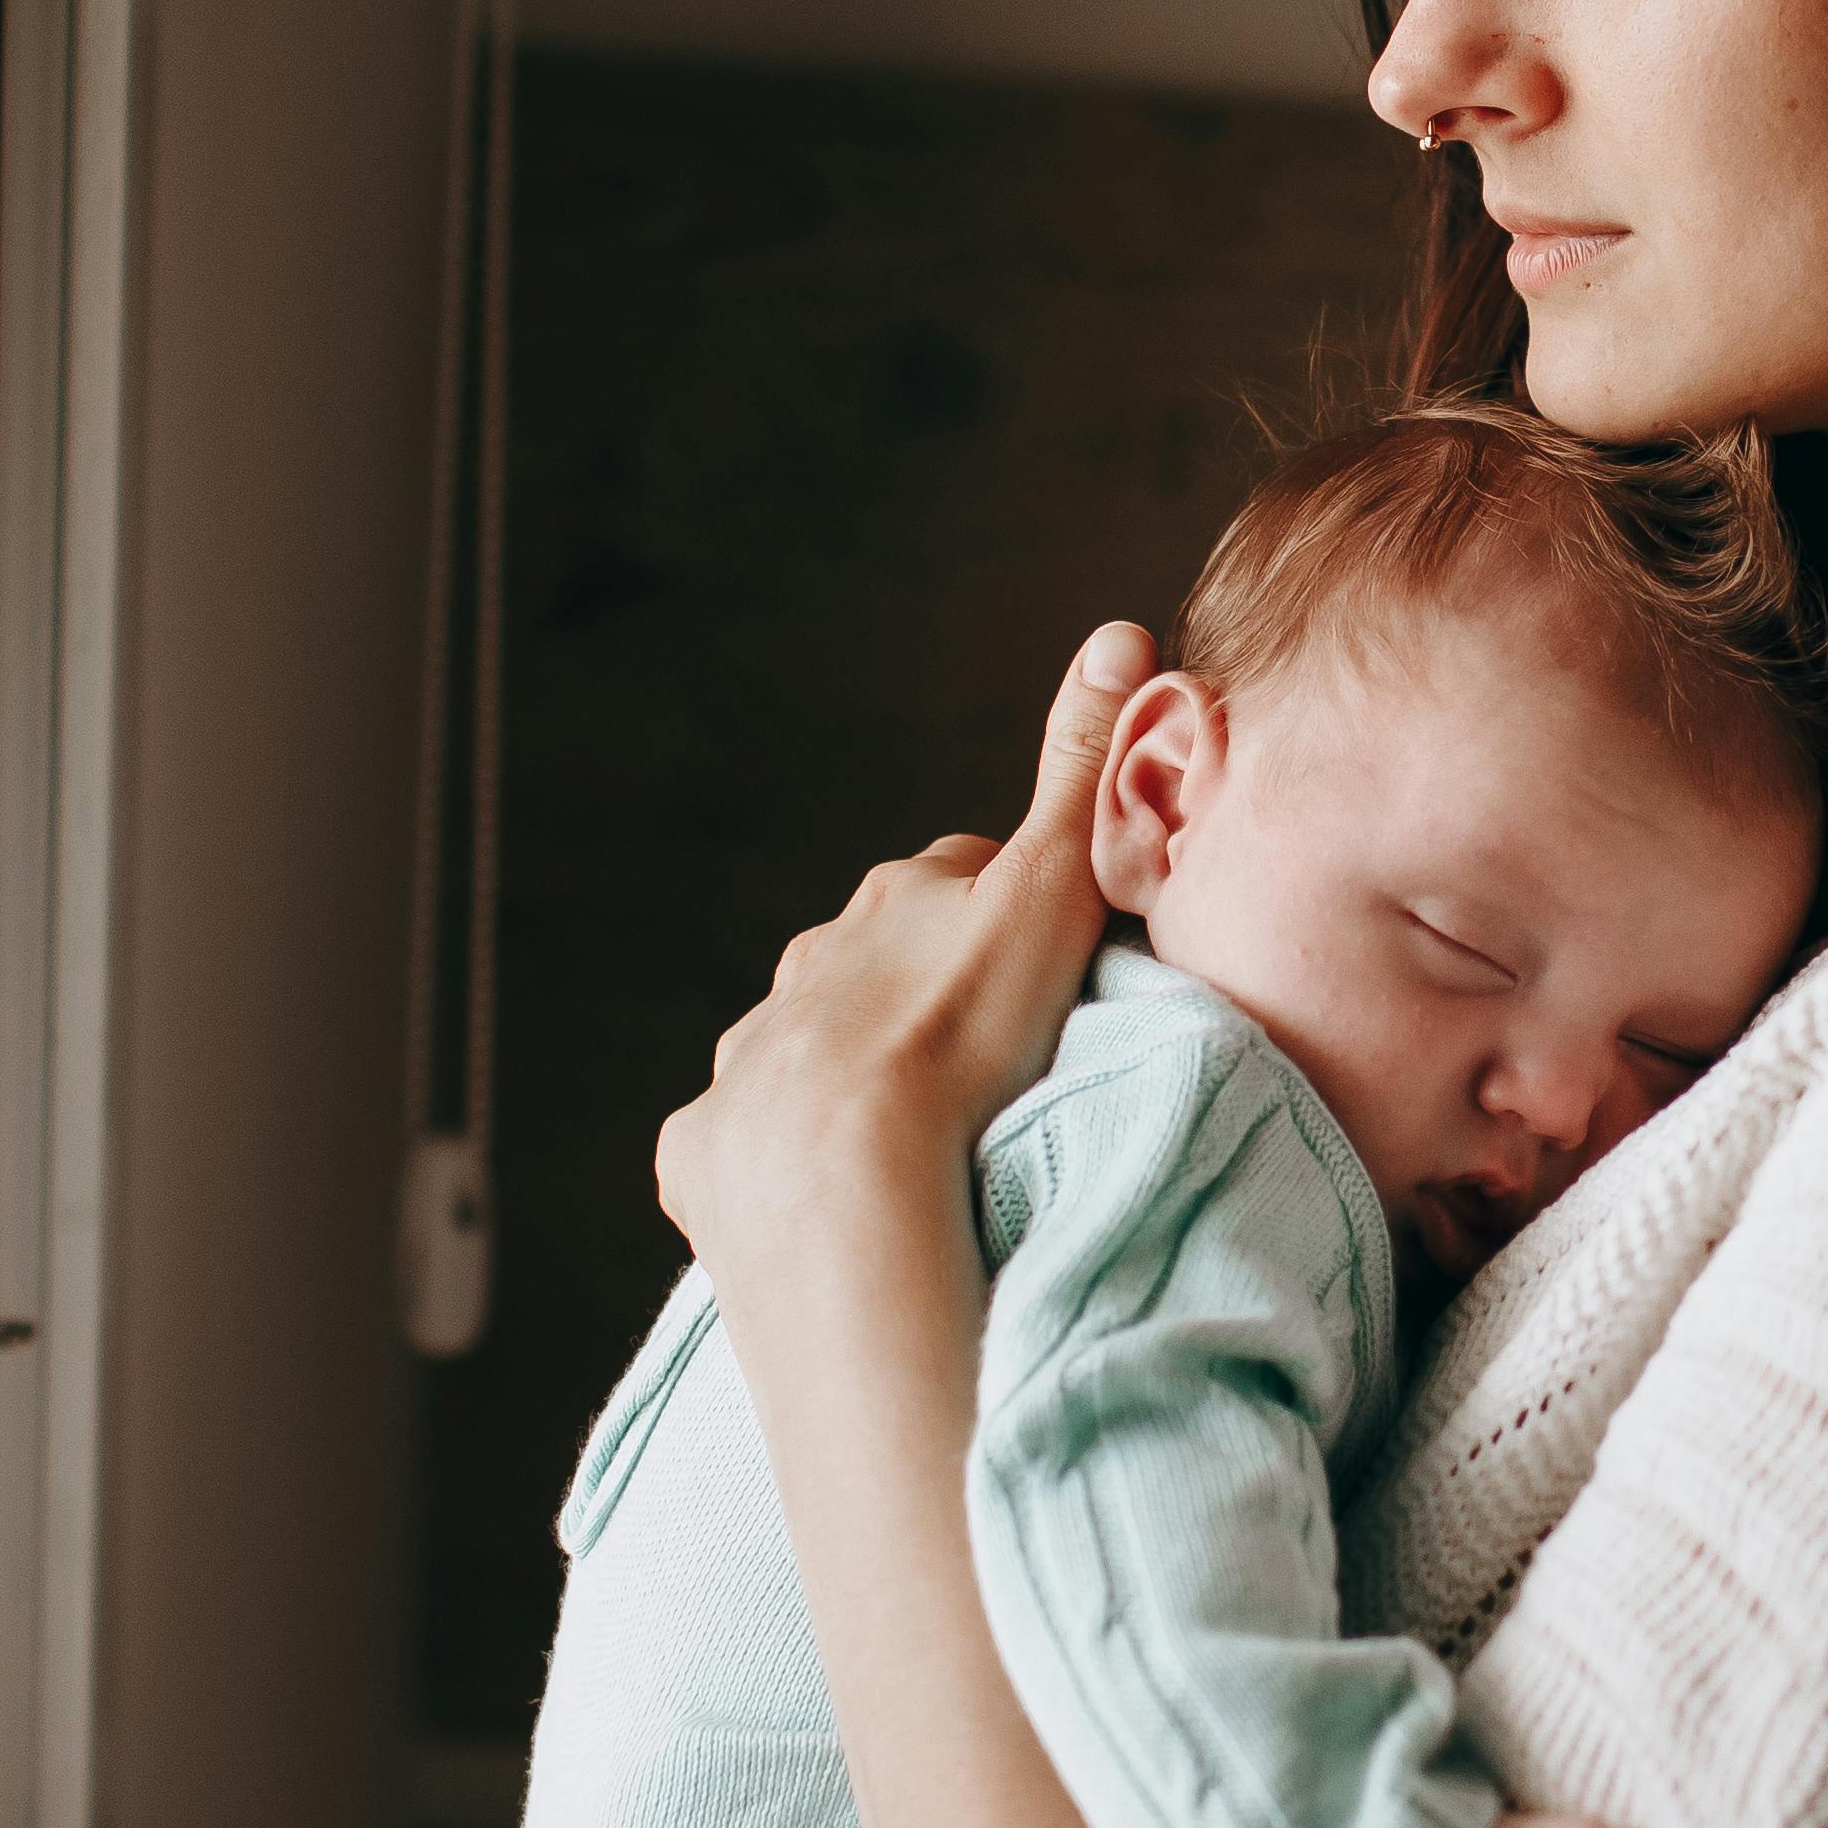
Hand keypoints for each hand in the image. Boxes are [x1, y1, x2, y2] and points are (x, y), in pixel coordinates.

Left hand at [660, 623, 1159, 1268]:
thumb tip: (1119, 629)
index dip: (1001, 912)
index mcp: (888, 905)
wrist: (842, 1174)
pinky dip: (784, 1159)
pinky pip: (746, 1144)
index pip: (954, 881)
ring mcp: (749, 1060)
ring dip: (852, 1082)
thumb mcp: (1049, 891)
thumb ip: (1083, 774)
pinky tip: (834, 1198)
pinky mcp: (708, 1148)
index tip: (1042, 959)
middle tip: (982, 1061)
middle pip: (871, 966)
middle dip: (915, 995)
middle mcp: (805, 968)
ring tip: (917, 1146)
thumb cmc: (961, 1028)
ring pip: (806, 1052)